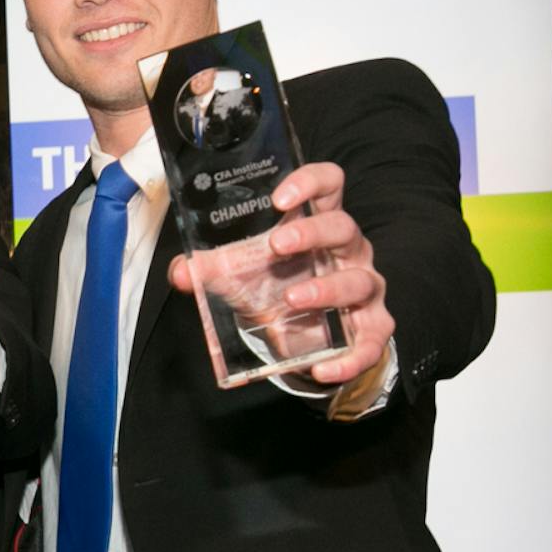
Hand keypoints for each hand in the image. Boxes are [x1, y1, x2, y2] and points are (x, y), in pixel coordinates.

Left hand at [166, 161, 393, 385]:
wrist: (302, 339)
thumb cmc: (276, 289)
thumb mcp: (242, 276)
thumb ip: (211, 269)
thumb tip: (180, 272)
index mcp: (318, 226)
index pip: (329, 186)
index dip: (310, 183)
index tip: (279, 197)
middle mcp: (347, 252)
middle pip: (343, 228)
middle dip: (312, 233)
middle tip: (277, 245)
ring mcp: (363, 287)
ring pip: (359, 281)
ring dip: (326, 289)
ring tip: (292, 299)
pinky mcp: (371, 327)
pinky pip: (371, 342)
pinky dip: (350, 358)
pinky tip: (322, 368)